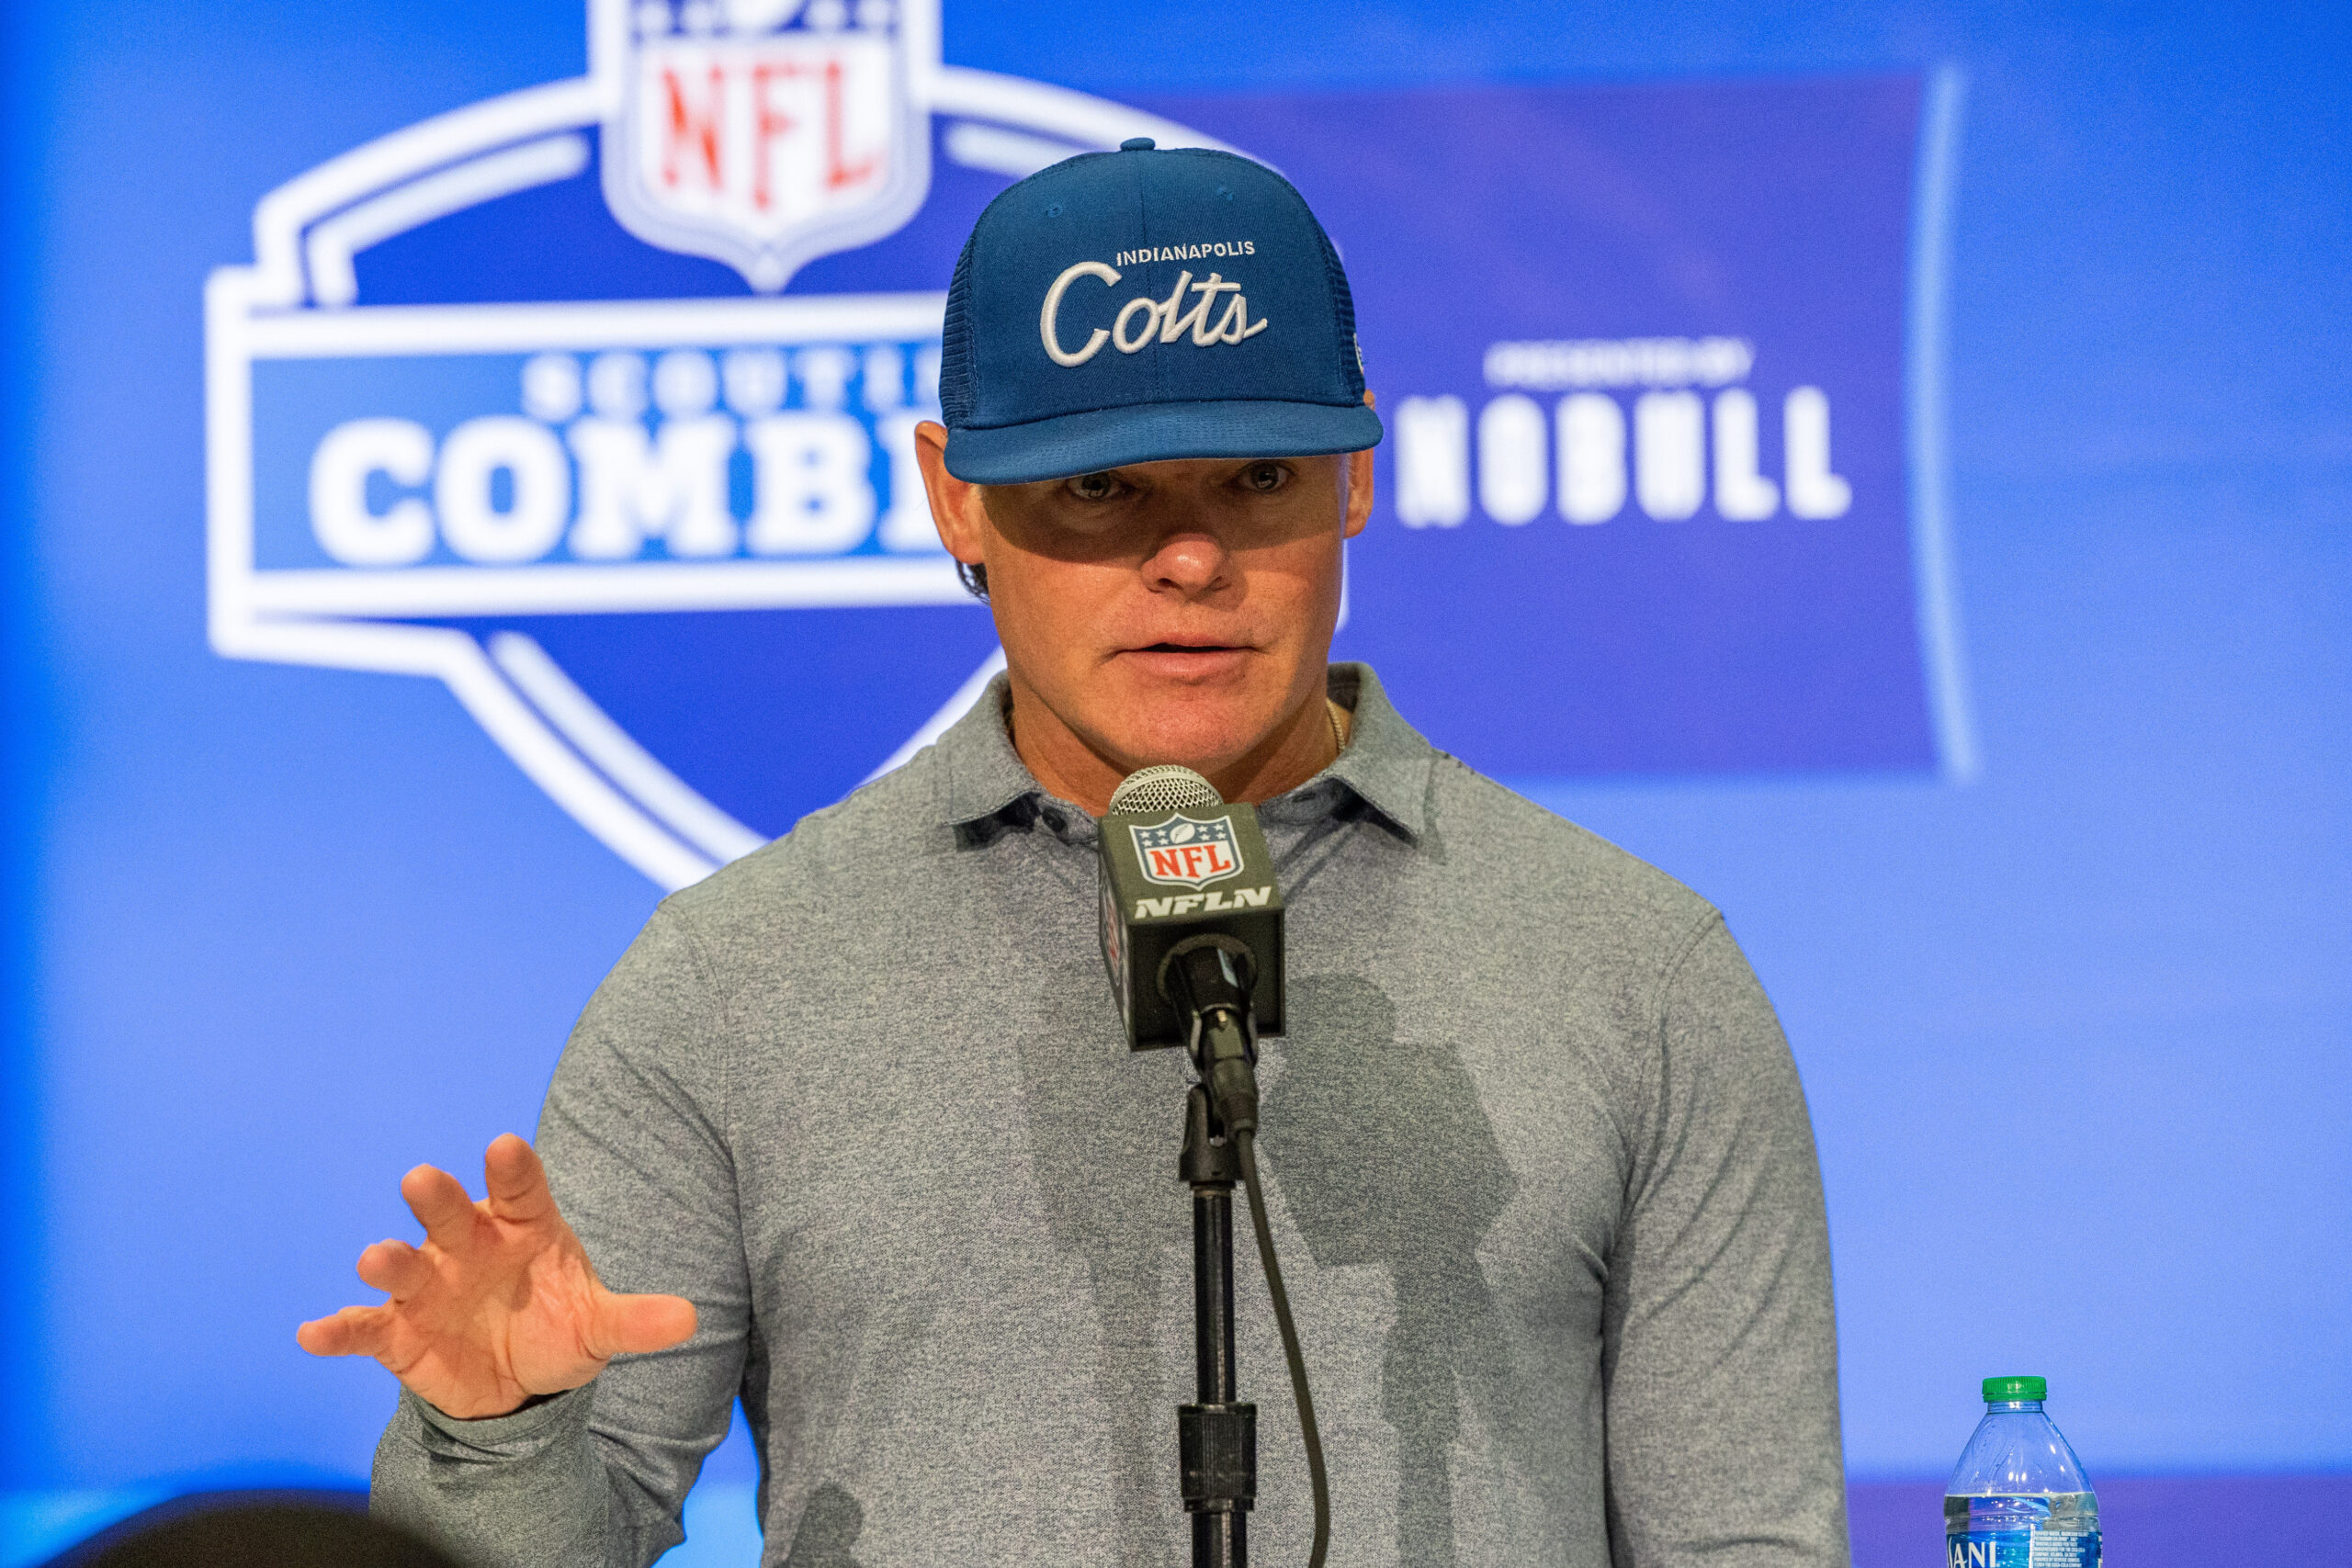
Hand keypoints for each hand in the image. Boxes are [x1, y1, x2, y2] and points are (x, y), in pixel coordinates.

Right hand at [297, 1134, 695, 1418]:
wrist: (519, 1379)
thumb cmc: (558, 1324)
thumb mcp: (600, 1325)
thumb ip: (636, 1320)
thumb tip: (690, 1319)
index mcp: (522, 1226)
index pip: (520, 1187)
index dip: (512, 1167)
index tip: (505, 1146)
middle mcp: (468, 1245)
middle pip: (450, 1213)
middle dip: (437, 1199)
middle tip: (422, 1179)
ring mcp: (429, 1285)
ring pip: (404, 1265)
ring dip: (388, 1260)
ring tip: (375, 1258)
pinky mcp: (397, 1332)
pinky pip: (364, 1327)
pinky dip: (338, 1329)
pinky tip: (314, 1334)